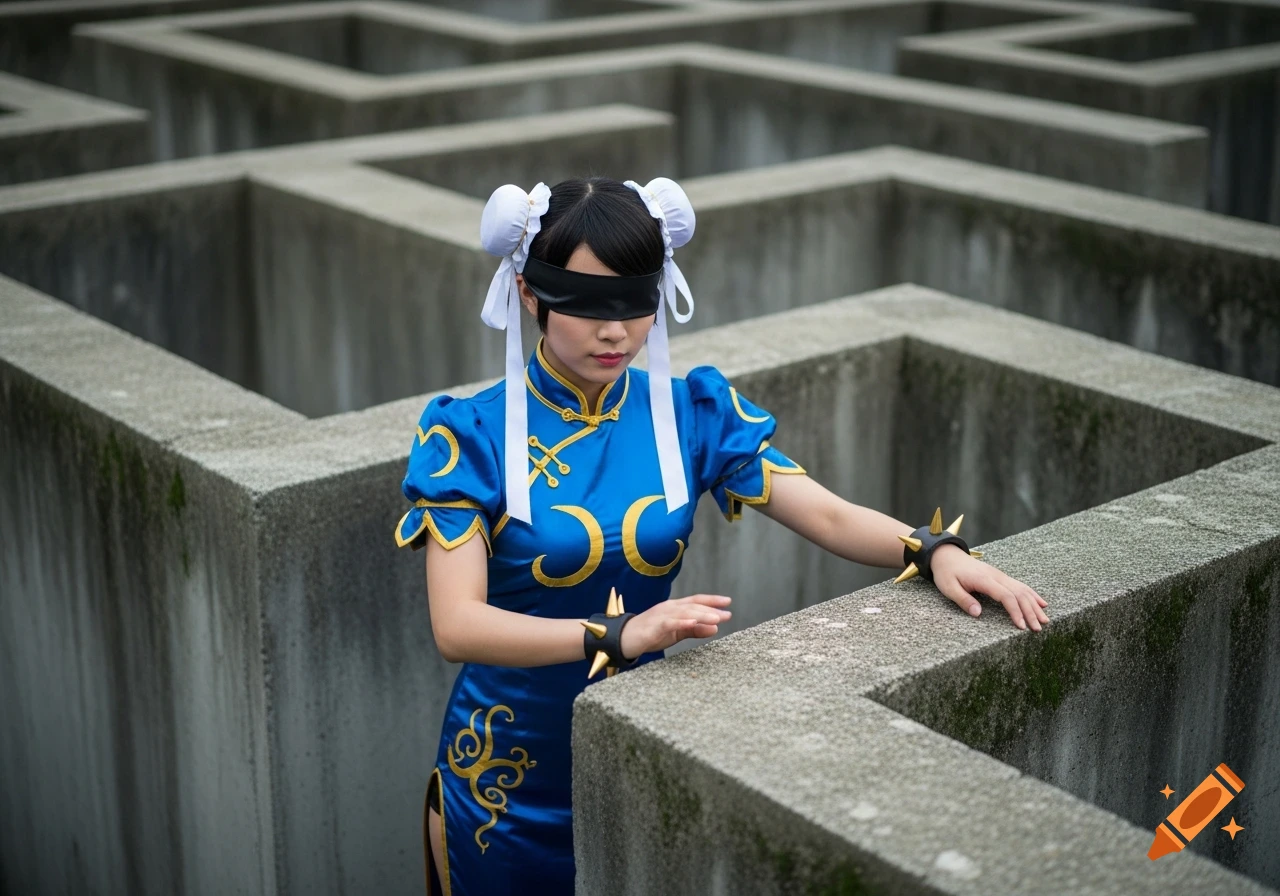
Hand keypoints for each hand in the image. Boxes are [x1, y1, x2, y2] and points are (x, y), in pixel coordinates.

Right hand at [619, 594, 731, 657]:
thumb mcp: (676, 633)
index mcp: (675, 608)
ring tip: (716, 618)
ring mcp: (661, 615)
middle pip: (693, 606)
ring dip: (700, 614)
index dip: (712, 600)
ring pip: (684, 612)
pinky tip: (692, 623)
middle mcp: (669, 608)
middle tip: (727, 615)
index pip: (696, 601)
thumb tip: (715, 628)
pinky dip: (681, 622)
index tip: (728, 602)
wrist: (624, 639)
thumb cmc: (651, 634)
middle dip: (711, 609)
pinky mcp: (654, 626)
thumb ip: (695, 630)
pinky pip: (669, 623)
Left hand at [929, 545, 1048, 630]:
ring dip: (1035, 605)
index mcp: (984, 580)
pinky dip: (1032, 595)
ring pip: (1023, 589)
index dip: (1015, 612)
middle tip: (1038, 628)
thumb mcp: (948, 588)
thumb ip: (963, 600)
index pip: (1006, 596)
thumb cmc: (946, 573)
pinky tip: (1042, 603)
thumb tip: (978, 613)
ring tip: (1045, 620)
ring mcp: (1000, 575)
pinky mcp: (1000, 576)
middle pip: (1019, 594)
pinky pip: (1020, 585)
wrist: (947, 555)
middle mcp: (996, 576)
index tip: (1021, 626)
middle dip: (1030, 612)